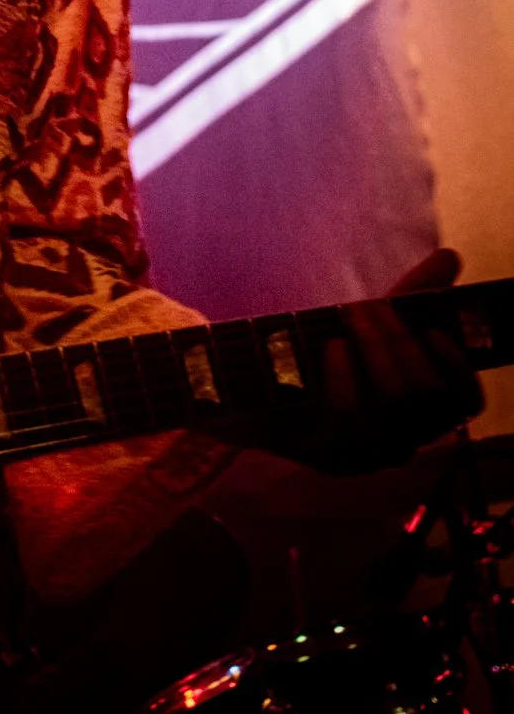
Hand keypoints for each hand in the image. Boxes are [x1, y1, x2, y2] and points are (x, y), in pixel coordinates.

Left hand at [271, 248, 482, 472]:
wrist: (248, 393)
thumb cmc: (318, 356)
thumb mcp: (367, 325)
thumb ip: (410, 296)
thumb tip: (448, 257)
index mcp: (420, 414)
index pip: (464, 402)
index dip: (458, 365)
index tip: (431, 328)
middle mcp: (402, 441)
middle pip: (426, 391)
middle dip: (400, 338)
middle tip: (371, 307)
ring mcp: (366, 455)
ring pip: (394, 399)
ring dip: (375, 345)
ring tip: (351, 315)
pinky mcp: (327, 456)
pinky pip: (350, 413)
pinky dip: (345, 370)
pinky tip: (331, 346)